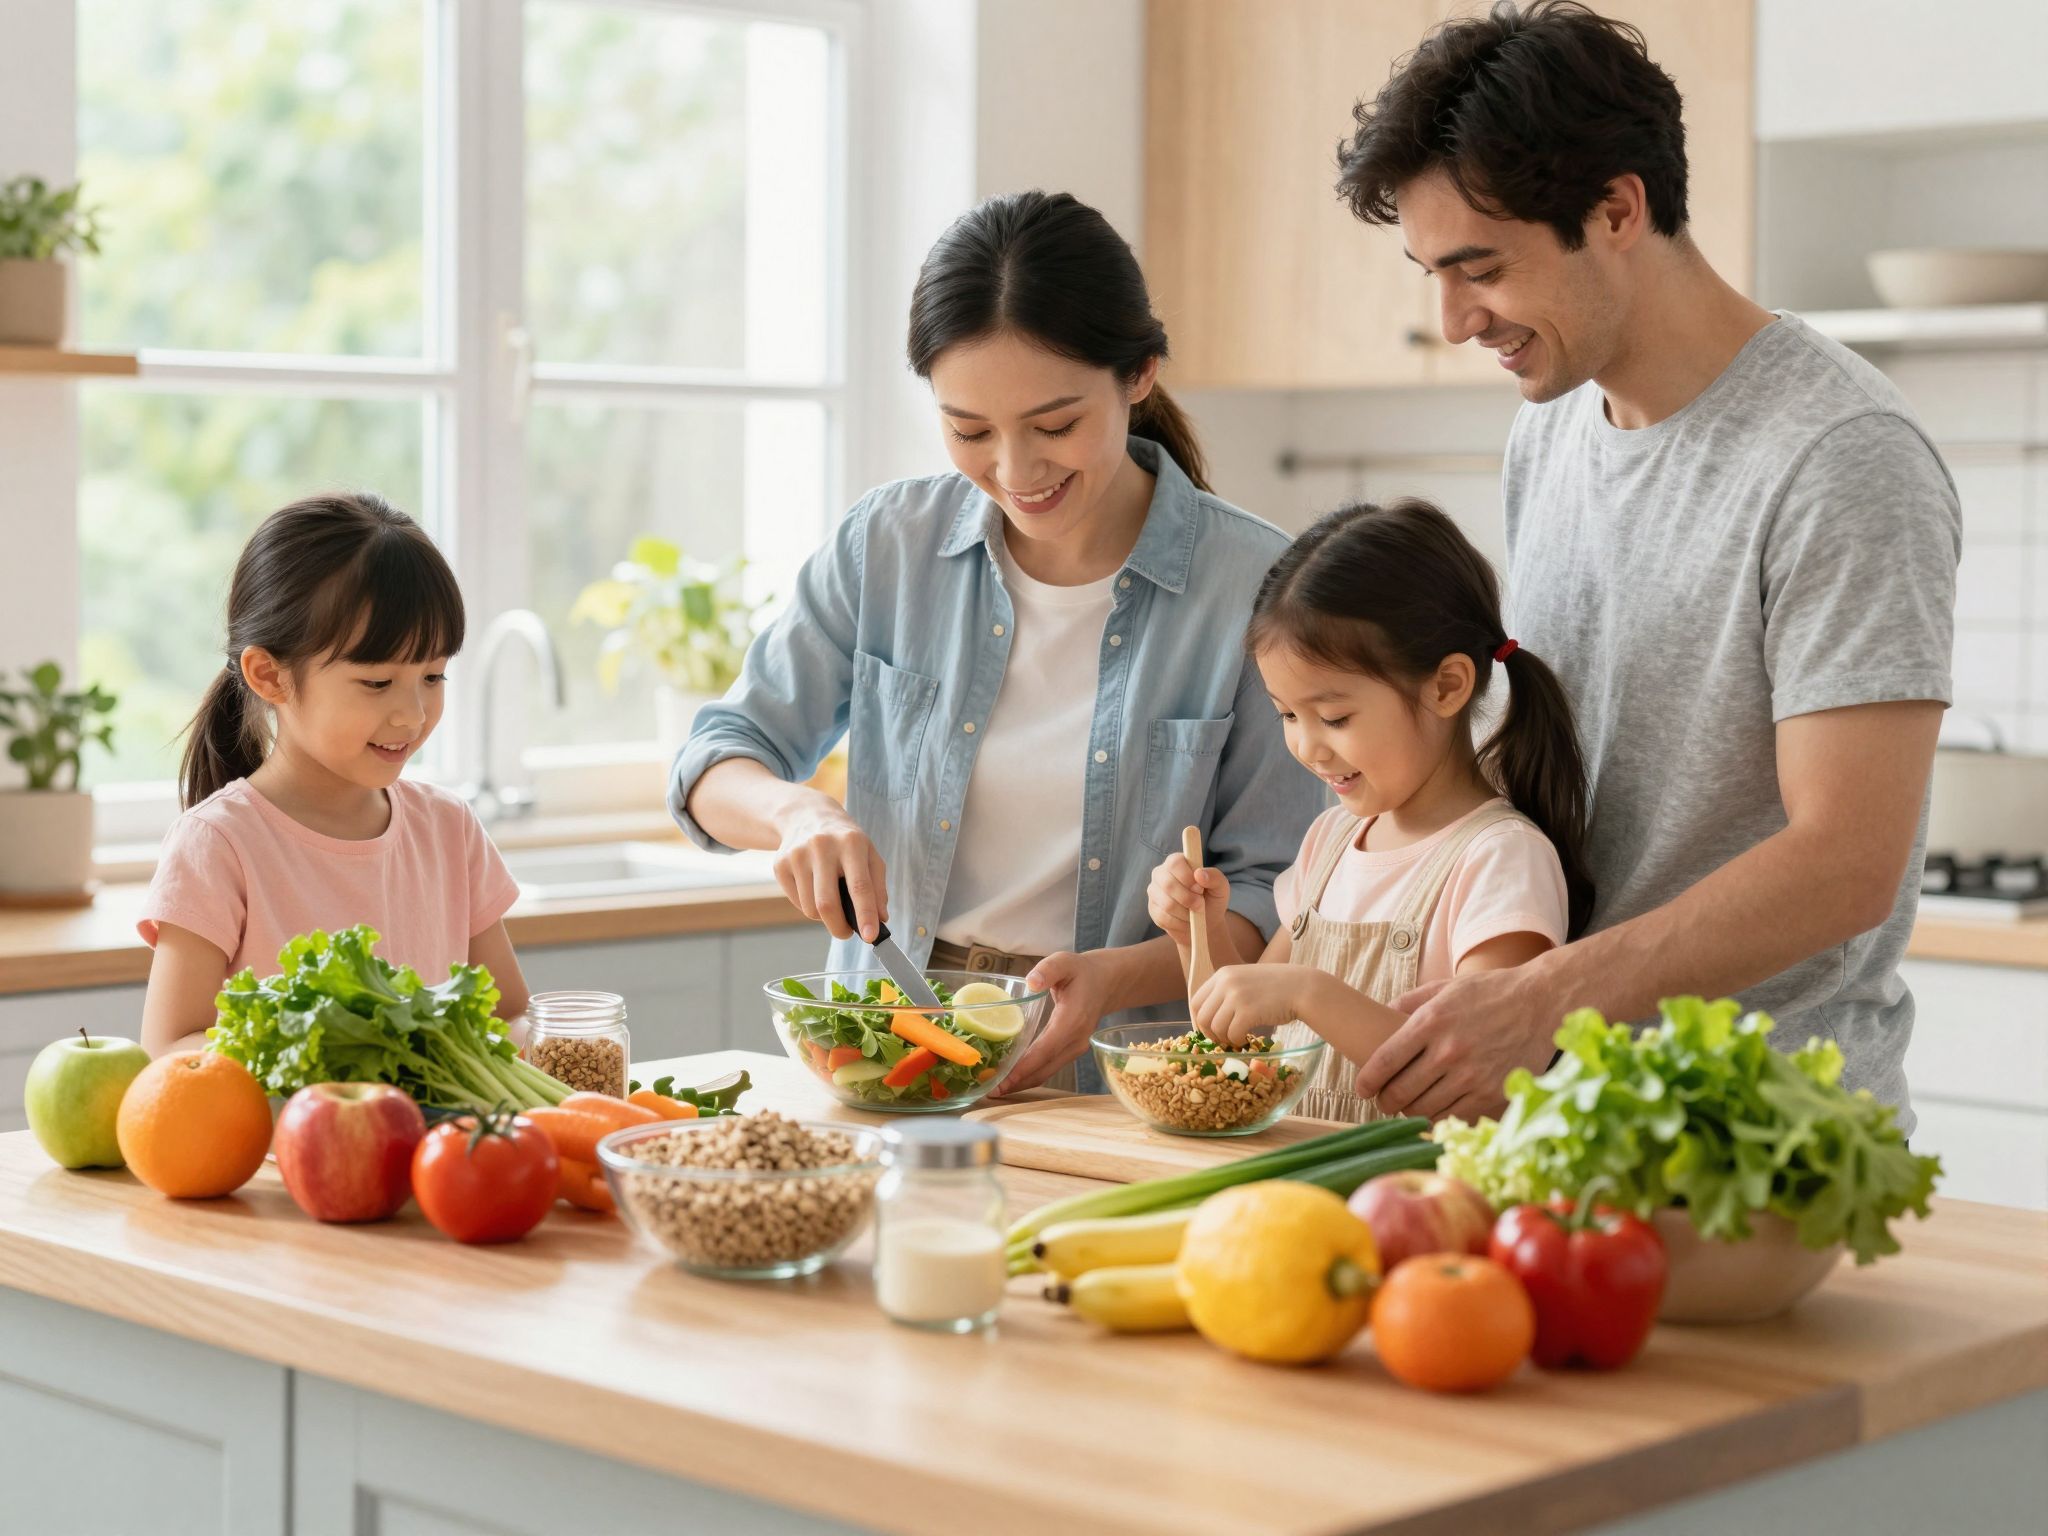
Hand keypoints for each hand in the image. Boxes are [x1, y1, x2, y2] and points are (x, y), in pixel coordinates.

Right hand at [772, 795, 888, 941]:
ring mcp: (797, 855)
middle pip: (827, 904)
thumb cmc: (845, 841)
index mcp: (851, 842)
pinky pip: (797, 902)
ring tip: (832, 901)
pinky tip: (814, 888)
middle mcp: (822, 846)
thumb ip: (877, 887)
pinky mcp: (780, 864)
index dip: (865, 915)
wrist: (806, 815)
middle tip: (847, 933)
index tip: (871, 937)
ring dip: (824, 916)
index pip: (859, 886)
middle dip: (839, 927)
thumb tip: (880, 919)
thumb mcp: (869, 855)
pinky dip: (808, 905)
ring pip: (810, 908)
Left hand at [997, 950, 1123, 1093]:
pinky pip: (1048, 1068)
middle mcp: (1075, 1040)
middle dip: (1017, 1083)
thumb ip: (1048, 969)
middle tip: (988, 1092)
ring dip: (1022, 1083)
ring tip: (994, 1090)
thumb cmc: (1080, 972)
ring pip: (1046, 1072)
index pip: (1046, 1049)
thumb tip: (1032, 982)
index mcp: (1072, 1020)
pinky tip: (1010, 1079)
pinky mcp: (1069, 1051)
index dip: (1024, 1067)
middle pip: (1044, 1069)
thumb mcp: (1064, 961)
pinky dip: (1029, 1076)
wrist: (1105, 983)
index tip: (1003, 1080)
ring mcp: (1075, 1049)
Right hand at [1146, 853, 1231, 956]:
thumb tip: (1199, 873)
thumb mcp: (1221, 888)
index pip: (1175, 863)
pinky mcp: (1153, 909)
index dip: (1187, 877)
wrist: (1205, 923)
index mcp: (1177, 862)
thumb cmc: (1212, 900)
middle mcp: (1161, 873)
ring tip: (1195, 913)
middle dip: (1188, 898)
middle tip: (1200, 905)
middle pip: (1168, 884)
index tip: (1199, 888)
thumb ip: (1214, 877)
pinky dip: (1180, 923)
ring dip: (1186, 913)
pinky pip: (1163, 917)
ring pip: (1167, 904)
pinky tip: (1186, 920)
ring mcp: (1154, 892)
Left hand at [1189, 964, 1313, 1046]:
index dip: (1199, 1020)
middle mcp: (1226, 982)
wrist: (1302, 987)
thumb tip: (1209, 1017)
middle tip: (1223, 1040)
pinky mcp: (1248, 1011)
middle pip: (1203, 1016)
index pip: (1196, 1001)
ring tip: (1237, 1038)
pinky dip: (1237, 1041)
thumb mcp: (1246, 980)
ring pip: (1216, 1028)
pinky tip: (1246, 1038)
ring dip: (1225, 1038)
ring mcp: (1236, 996)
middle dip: (1210, 1033)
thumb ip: (1227, 992)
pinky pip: (1232, 1034)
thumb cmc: (1277, 987)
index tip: (1207, 1031)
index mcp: (1223, 974)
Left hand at [1353, 968, 1560, 1122]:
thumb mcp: (1446, 987)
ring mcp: (1472, 1076)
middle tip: (1383, 1100)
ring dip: (1410, 1111)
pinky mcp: (1492, 1094)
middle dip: (1385, 1101)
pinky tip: (1436, 1109)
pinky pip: (1454, 1117)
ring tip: (1408, 1106)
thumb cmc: (1491, 992)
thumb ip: (1411, 1003)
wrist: (1542, 1002)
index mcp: (1431, 1022)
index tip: (1362, 1088)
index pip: (1385, 1061)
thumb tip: (1382, 1015)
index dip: (1367, 1081)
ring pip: (1425, 1109)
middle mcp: (1449, 1051)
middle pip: (1401, 1092)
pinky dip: (1440, 1117)